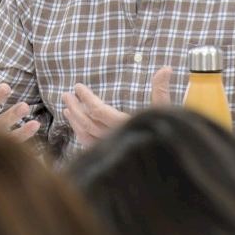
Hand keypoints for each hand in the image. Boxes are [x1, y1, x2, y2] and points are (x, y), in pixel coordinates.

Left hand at [61, 66, 175, 146]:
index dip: (86, 98)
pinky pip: (88, 145)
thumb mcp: (165, 111)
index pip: (98, 111)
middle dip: (75, 107)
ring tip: (66, 107)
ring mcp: (109, 149)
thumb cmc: (168, 134)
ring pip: (85, 134)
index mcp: (125, 125)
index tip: (78, 86)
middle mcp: (114, 138)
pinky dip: (80, 134)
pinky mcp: (108, 156)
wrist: (167, 166)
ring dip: (74, 120)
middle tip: (66, 94)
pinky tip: (76, 126)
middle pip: (87, 122)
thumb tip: (166, 68)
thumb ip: (161, 91)